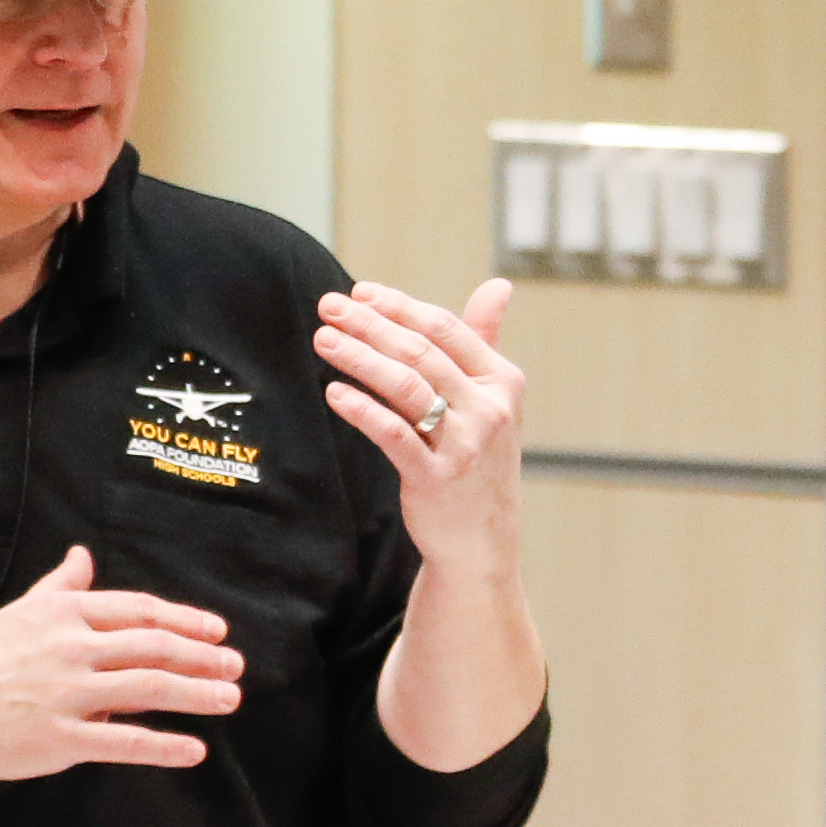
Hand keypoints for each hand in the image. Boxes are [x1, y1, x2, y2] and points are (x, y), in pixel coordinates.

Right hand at [0, 544, 242, 779]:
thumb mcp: (21, 612)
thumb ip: (61, 587)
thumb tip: (83, 555)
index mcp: (65, 615)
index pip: (140, 611)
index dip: (185, 620)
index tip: (217, 630)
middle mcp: (72, 649)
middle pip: (154, 648)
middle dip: (203, 656)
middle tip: (236, 665)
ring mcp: (68, 695)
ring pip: (148, 689)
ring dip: (197, 694)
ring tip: (229, 698)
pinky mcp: (61, 738)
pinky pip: (124, 742)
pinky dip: (164, 746)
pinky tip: (194, 750)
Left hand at [315, 277, 526, 579]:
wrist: (483, 540)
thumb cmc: (479, 461)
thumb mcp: (495, 400)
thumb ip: (486, 341)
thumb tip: (498, 285)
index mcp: (503, 381)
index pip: (445, 328)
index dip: (399, 306)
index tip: (359, 292)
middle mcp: (489, 409)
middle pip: (420, 353)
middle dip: (369, 324)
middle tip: (328, 307)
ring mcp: (465, 444)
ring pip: (405, 387)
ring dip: (358, 358)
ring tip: (322, 340)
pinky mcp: (437, 478)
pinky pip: (393, 434)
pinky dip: (362, 410)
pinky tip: (334, 392)